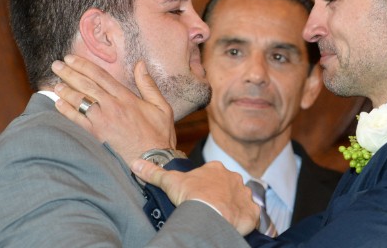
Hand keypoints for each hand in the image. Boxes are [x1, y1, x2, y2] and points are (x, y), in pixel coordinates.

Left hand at [51, 54, 175, 165]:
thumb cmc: (159, 135)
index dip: (84, 65)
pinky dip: (66, 111)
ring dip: (65, 91)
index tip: (71, 58)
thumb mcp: (161, 107)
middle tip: (56, 65)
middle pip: (86, 85)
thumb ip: (148, 85)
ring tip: (54, 84)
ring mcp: (102, 121)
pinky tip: (58, 104)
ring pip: (79, 101)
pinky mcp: (96, 136)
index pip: (101, 76)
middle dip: (69, 73)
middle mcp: (112, 106)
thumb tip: (140, 64)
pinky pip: (77, 120)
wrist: (154, 160)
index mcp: (126, 97)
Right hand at [132, 160, 259, 235]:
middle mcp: (234, 178)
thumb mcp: (170, 182)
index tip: (197, 194)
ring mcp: (245, 194)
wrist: (211, 215)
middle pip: (227, 185)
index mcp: (216, 169)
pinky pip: (251, 214)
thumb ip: (154, 173)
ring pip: (240, 198)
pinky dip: (245, 219)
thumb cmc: (192, 196)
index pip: (211, 174)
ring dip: (233, 206)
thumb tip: (135, 163)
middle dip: (220, 194)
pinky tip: (235, 224)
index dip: (204, 184)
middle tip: (209, 207)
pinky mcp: (252, 211)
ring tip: (221, 217)